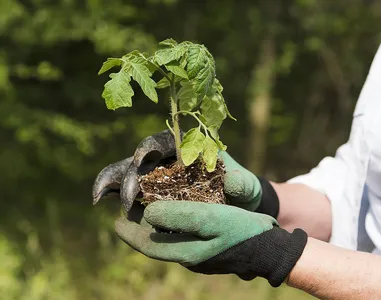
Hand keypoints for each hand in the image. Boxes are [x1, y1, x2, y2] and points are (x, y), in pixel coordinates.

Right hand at [92, 130, 278, 214]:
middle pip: (141, 160)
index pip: (165, 141)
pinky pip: (126, 190)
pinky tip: (99, 200)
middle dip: (130, 176)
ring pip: (127, 172)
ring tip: (98, 196)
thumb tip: (231, 181)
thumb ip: (243, 185)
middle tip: (128, 199)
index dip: (150, 146)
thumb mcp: (248, 189)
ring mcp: (156, 176)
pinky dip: (112, 192)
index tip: (142, 158)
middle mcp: (168, 159)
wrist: (235, 210)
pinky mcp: (149, 193)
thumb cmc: (242, 193)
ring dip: (112, 182)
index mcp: (188, 148)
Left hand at [115, 201, 306, 286]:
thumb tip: (149, 214)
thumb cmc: (241, 231)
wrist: (269, 247)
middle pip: (156, 242)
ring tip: (150, 205)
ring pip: (169, 238)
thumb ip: (179, 216)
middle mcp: (189, 257)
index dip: (130, 234)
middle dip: (141, 227)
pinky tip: (177, 210)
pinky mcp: (209, 249)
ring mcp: (199, 254)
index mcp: (185, 253)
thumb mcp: (210, 219)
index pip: (148, 245)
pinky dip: (174, 223)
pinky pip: (183, 236)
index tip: (116, 221)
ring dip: (157, 224)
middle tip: (131, 208)